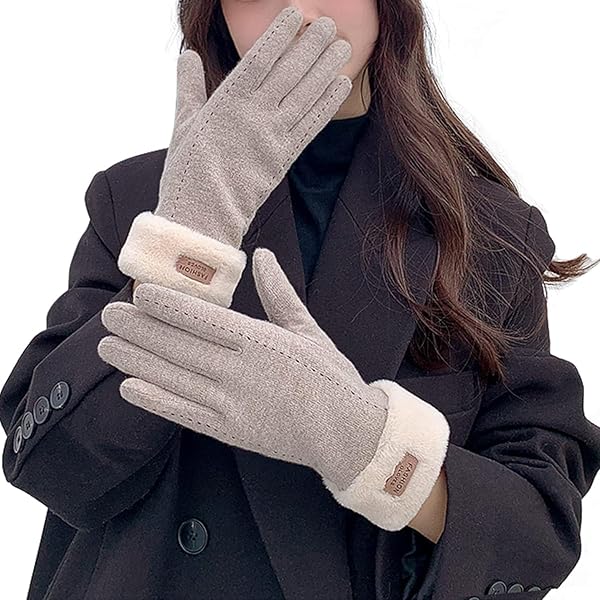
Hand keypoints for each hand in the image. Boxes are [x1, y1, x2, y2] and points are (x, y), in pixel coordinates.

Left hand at [98, 247, 449, 530]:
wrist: (348, 431)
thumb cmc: (330, 376)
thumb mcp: (307, 328)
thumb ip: (279, 293)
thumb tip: (262, 255)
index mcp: (261, 340)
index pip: (203, 318)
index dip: (167, 306)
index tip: (138, 294)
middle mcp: (241, 370)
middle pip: (180, 346)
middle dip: (140, 329)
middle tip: (108, 316)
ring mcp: (233, 404)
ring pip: (175, 378)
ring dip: (137, 361)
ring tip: (107, 347)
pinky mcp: (231, 431)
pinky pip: (185, 414)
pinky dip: (155, 401)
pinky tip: (129, 388)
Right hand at [117, 6, 352, 306]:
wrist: (201, 216)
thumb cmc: (188, 172)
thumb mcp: (182, 125)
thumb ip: (188, 88)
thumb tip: (186, 56)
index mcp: (226, 102)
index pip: (259, 59)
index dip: (280, 35)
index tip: (298, 15)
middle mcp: (253, 115)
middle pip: (289, 73)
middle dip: (312, 46)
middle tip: (332, 24)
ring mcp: (272, 137)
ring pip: (305, 96)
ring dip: (327, 70)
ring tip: (344, 47)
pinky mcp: (284, 159)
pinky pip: (310, 127)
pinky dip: (327, 105)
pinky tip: (340, 86)